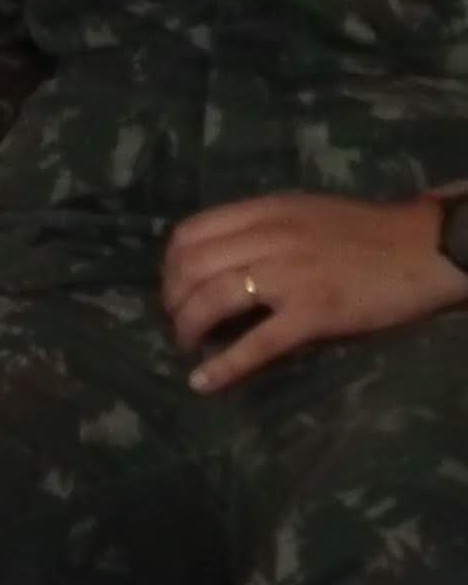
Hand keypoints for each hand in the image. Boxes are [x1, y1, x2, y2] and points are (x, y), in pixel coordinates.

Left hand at [159, 192, 467, 392]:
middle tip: (176, 321)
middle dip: (172, 298)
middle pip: (191, 267)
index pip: (189, 233)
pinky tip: (203, 383)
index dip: (169, 264)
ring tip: (187, 346)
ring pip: (212, 300)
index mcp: (262, 212)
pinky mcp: (314, 314)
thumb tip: (220, 256)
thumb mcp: (300, 212)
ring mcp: (288, 277)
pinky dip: (223, 366)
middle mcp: (266, 239)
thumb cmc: (365, 232)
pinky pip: (256, 343)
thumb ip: (259, 229)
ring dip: (188, 327)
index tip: (172, 285)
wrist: (424, 247)